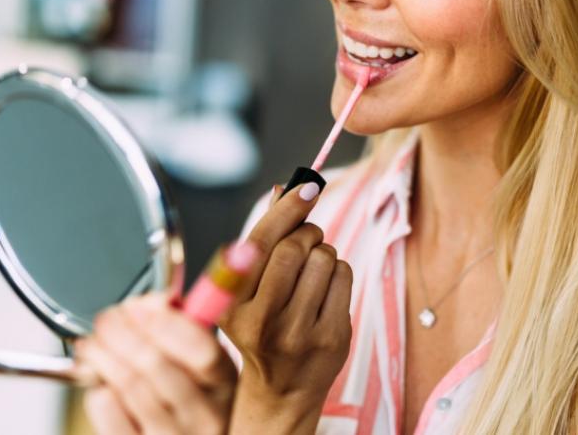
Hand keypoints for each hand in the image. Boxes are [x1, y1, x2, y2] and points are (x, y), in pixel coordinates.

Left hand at [76, 293, 236, 434]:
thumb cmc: (186, 400)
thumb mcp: (200, 365)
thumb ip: (182, 328)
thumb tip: (150, 301)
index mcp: (224, 382)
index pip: (203, 351)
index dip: (168, 324)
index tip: (140, 306)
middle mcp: (205, 416)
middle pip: (156, 364)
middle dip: (120, 331)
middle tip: (107, 319)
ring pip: (128, 384)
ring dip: (101, 354)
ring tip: (93, 344)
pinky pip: (108, 412)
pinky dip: (98, 390)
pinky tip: (101, 383)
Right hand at [218, 183, 352, 431]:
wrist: (281, 389)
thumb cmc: (262, 328)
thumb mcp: (246, 290)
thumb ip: (261, 242)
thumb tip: (281, 190)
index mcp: (233, 306)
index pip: (261, 244)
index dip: (286, 210)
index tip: (306, 187)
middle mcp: (263, 322)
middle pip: (296, 248)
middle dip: (306, 233)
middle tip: (306, 239)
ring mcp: (300, 333)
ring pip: (325, 258)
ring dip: (323, 253)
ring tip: (312, 272)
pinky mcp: (332, 337)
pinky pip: (344, 276)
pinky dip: (338, 272)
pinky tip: (325, 290)